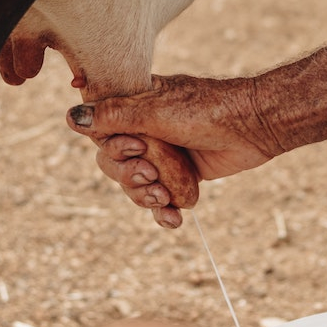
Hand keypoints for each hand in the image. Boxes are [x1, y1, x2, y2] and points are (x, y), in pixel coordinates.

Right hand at [67, 74, 284, 219]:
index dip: (113, 148)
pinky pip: (161, 200)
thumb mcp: (156, 110)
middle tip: (151, 175)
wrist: (255, 126)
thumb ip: (115, 117)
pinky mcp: (181, 176)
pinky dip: (164, 212)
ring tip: (166, 197)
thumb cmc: (207, 110)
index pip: (101, 134)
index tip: (136, 147)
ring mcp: (163, 154)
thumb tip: (70, 118)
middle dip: (129, 177)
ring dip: (146, 197)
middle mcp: (145, 130)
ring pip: (136, 185)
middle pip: (114, 164)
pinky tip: (173, 220)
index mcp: (134, 106)